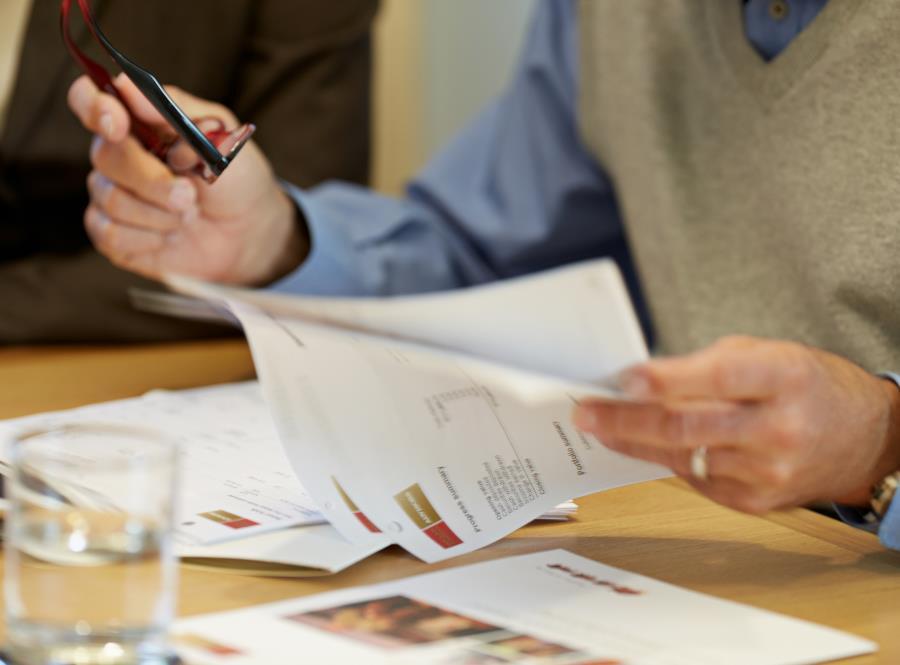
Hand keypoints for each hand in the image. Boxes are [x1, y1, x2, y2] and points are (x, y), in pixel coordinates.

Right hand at [67, 74, 306, 284]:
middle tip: (189, 194)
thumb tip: (126, 85)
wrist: (251, 231)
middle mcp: (117, 156)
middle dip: (152, 179)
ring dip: (159, 213)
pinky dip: (148, 238)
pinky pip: (110, 234)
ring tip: (189, 214)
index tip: (118, 125)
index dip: (93, 107)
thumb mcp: (221, 137)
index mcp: (138, 123)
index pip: (88, 99)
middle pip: (104, 155)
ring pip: (110, 198)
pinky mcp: (113, 235)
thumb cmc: (236, 177)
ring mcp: (111, 195)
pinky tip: (170, 237)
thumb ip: (175, 110)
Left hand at [573, 336, 899, 512]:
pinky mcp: (757, 502)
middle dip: (625, 419)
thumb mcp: (769, 354)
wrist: (864, 439)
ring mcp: (768, 472)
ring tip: (598, 426)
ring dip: (634, 441)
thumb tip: (641, 380)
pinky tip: (640, 445)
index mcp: (785, 377)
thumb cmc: (807, 385)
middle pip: (687, 427)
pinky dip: (664, 459)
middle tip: (584, 412)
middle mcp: (779, 429)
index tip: (624, 379)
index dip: (667, 380)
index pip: (718, 379)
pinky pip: (695, 479)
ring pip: (682, 456)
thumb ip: (709, 366)